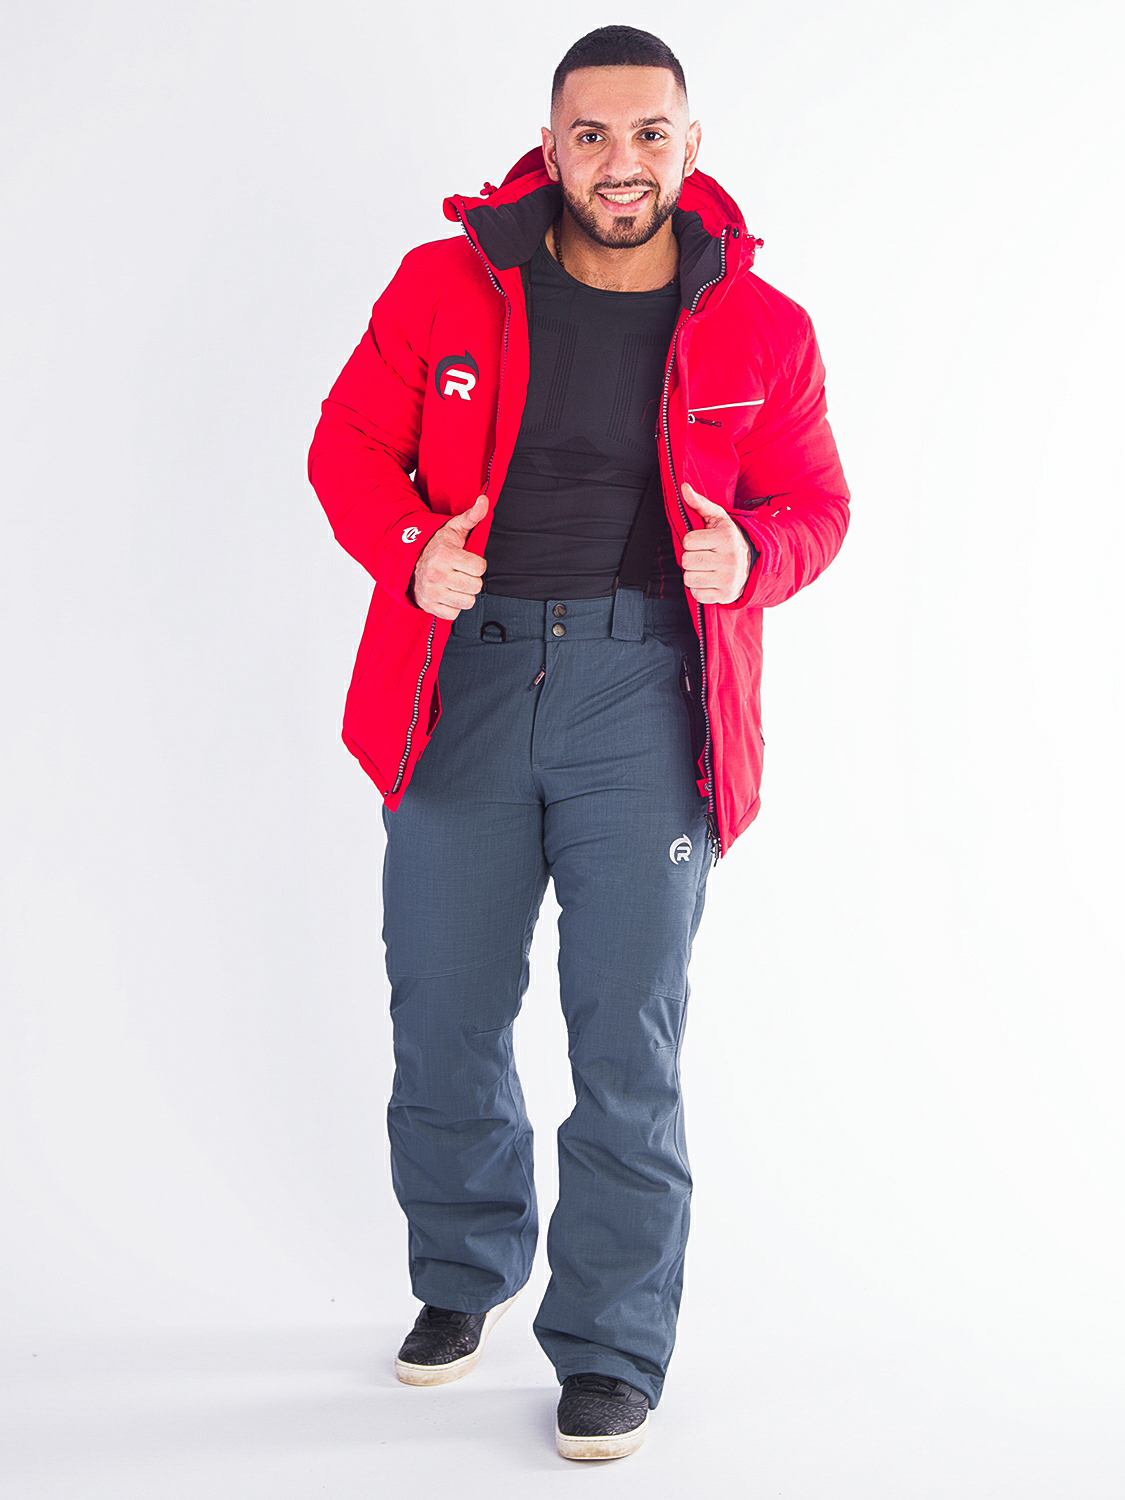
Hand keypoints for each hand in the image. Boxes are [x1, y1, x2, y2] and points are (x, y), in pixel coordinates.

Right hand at [411, 495, 488, 618]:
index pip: (480, 567)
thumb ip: (472, 516)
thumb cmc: (436, 545)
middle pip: (476, 587)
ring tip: (454, 583)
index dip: (477, 564)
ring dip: (464, 594)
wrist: (410, 562)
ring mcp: (432, 592)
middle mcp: (436, 574)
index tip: (467, 560)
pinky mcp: (429, 606)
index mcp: (445, 554)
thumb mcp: (453, 528)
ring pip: (467, 602)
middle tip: (461, 572)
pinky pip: (454, 614)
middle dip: (472, 580)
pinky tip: (447, 593)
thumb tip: (484, 500)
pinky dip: (453, 606)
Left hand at [679, 485, 751, 603]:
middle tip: (702, 556)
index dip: (690, 542)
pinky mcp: (725, 595)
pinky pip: (696, 594)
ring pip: (689, 578)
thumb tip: (683, 488)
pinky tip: (709, 580)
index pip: (688, 541)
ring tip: (705, 568)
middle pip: (686, 561)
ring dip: (693, 574)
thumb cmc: (728, 539)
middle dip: (690, 558)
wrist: (751, 564)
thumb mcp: (718, 519)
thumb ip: (699, 503)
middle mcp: (729, 559)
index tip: (702, 542)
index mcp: (726, 537)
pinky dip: (699, 589)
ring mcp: (728, 579)